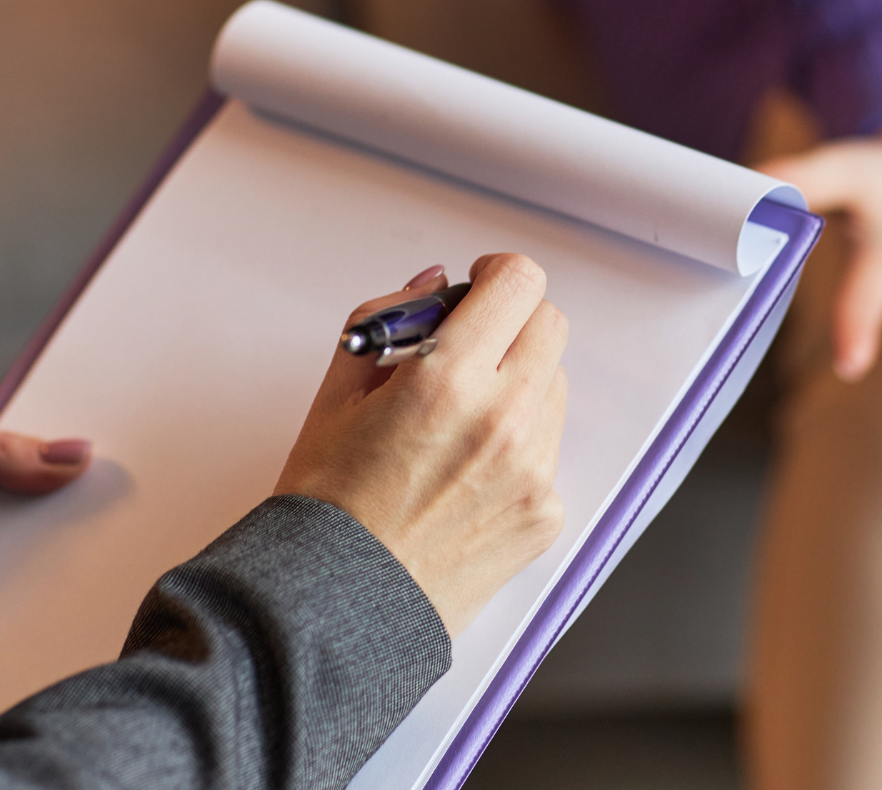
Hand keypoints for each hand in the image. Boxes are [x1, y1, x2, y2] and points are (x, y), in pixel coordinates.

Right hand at [276, 254, 568, 635]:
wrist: (339, 607)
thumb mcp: (337, 393)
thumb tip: (435, 283)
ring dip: (518, 384)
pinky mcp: (546, 511)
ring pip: (553, 387)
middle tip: (469, 350)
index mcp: (447, 379)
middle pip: (550, 326)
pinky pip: (549, 450)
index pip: (519, 283)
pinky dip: (518, 448)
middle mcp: (503, 419)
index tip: (479, 288)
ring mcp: (533, 469)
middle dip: (512, 324)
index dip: (497, 275)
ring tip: (458, 425)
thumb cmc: (328, 504)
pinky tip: (467, 477)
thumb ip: (387, 319)